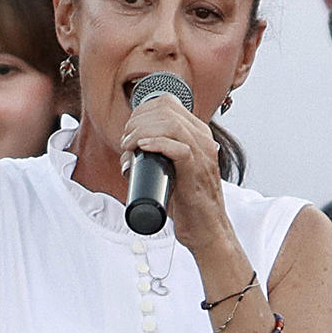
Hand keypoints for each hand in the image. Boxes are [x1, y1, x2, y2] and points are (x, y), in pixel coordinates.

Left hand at [119, 91, 231, 258]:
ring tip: (129, 146)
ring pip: (171, 125)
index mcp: (198, 134)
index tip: (129, 130)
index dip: (142, 110)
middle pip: (166, 110)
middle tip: (126, 141)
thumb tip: (128, 154)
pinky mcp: (198, 172)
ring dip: (142, 131)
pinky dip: (157, 144)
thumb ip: (157, 156)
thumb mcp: (172, 170)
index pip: (168, 103)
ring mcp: (202, 155)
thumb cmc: (187, 204)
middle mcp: (203, 140)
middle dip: (138, 121)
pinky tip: (142, 147)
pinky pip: (180, 149)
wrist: (205, 229)